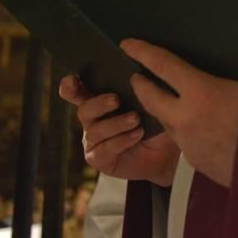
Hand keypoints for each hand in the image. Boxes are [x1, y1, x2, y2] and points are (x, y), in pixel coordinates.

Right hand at [58, 75, 179, 185]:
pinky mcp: (98, 159)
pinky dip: (122, 140)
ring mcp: (93, 141)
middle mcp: (93, 120)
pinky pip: (104, 149)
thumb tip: (140, 78)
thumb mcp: (153, 104)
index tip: (72, 79)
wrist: (166, 154)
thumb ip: (142, 92)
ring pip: (96, 130)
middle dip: (99, 103)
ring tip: (136, 119)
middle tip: (117, 100)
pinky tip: (137, 134)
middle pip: (85, 109)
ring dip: (116, 123)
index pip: (79, 92)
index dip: (71, 86)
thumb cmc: (157, 123)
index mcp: (100, 102)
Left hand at [123, 38, 237, 187]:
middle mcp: (186, 117)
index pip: (163, 65)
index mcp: (202, 92)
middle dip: (141, 85)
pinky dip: (191, 133)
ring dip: (168, 111)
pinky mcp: (195, 162)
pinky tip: (208, 131)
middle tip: (138, 76)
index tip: (128, 44)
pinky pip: (187, 142)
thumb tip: (227, 67)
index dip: (143, 52)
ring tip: (179, 103)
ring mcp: (188, 143)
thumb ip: (232, 78)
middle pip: (151, 97)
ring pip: (167, 122)